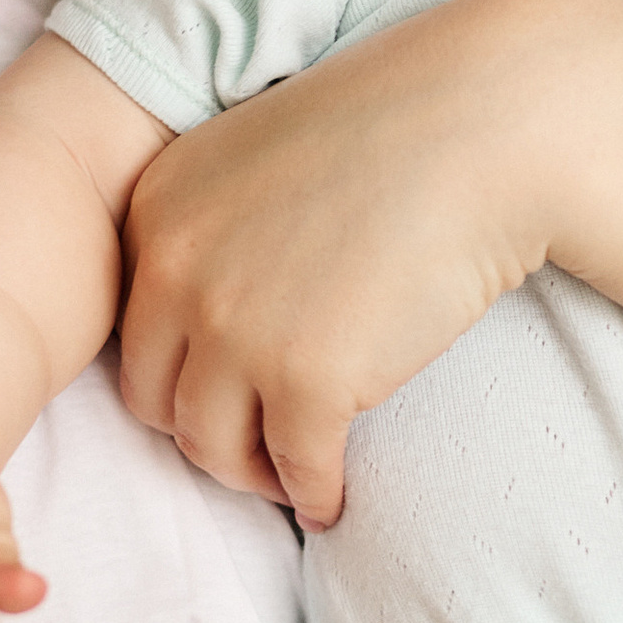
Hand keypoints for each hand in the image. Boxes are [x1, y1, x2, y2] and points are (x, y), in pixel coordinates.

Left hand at [117, 0, 557, 525]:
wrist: (485, 126)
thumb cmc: (398, 128)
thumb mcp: (263, 157)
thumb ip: (221, 229)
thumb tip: (226, 321)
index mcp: (158, 211)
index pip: (136, 327)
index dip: (182, 369)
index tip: (228, 387)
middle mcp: (174, 272)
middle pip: (155, 397)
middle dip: (206, 428)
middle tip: (257, 443)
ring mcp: (235, 331)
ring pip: (212, 447)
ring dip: (253, 472)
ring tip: (293, 473)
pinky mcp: (307, 381)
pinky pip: (296, 469)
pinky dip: (315, 492)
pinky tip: (336, 496)